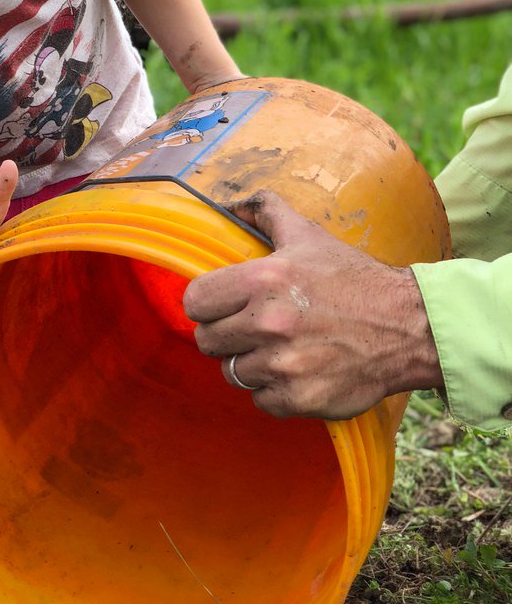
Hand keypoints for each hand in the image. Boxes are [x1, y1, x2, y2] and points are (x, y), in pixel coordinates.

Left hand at [182, 190, 441, 419]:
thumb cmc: (353, 278)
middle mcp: (268, 322)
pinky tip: (295, 370)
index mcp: (263, 279)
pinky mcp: (300, 397)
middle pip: (208, 340)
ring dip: (249, 363)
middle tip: (250, 327)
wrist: (407, 326)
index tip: (220, 305)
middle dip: (225, 334)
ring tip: (277, 348)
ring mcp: (284, 364)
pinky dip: (273, 390)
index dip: (205, 304)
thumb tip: (232, 203)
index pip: (195, 301)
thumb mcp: (308, 235)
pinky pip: (261, 400)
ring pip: (232, 372)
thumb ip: (265, 211)